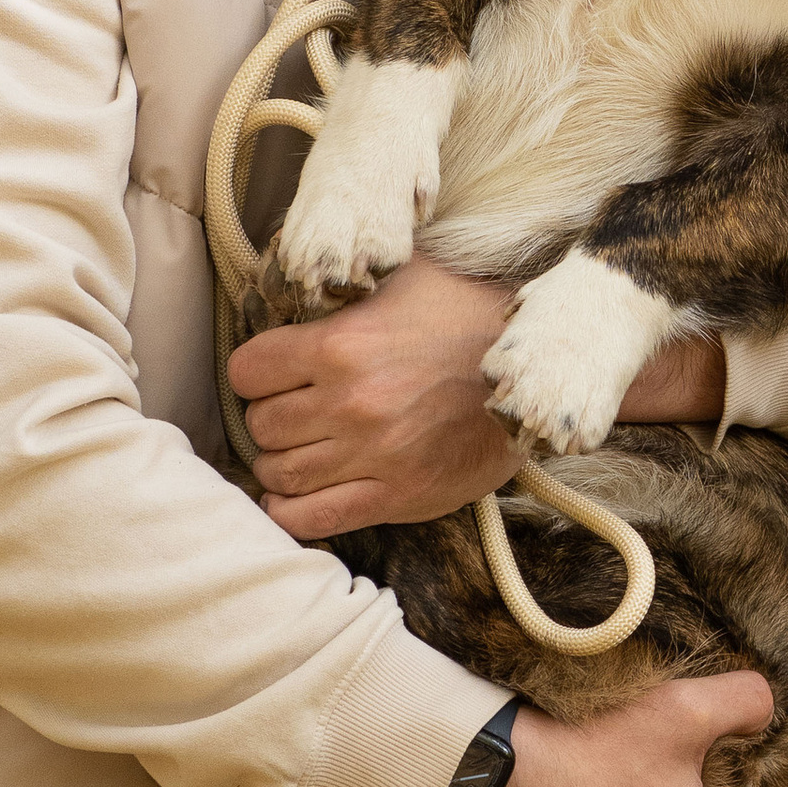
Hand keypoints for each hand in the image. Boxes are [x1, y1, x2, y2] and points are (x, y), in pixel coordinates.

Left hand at [230, 256, 517, 534]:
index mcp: (341, 344)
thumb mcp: (404, 272)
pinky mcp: (399, 495)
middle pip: (262, 424)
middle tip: (293, 411)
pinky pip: (315, 518)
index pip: (248, 370)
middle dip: (270, 417)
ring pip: (280, 472)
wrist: (539, 368)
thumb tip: (297, 269)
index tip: (271, 374)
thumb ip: (346, 277)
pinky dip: (291, 511)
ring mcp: (374, 454)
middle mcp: (350, 402)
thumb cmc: (468, 311)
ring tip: (298, 450)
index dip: (256, 372)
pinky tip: (294, 496)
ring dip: (280, 463)